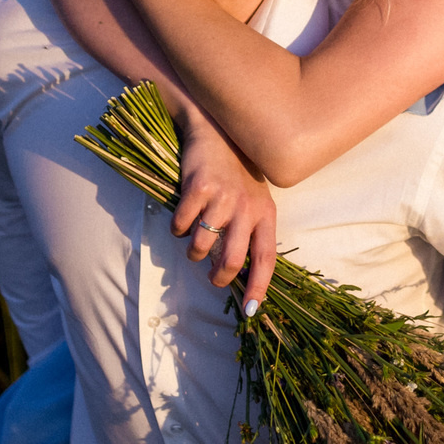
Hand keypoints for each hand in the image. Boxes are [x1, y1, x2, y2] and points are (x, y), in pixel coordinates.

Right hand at [170, 126, 276, 311]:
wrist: (217, 132)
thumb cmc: (237, 173)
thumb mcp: (255, 200)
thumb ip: (250, 231)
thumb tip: (239, 272)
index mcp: (265, 214)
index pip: (266, 259)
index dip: (257, 288)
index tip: (249, 311)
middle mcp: (247, 208)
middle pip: (231, 260)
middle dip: (217, 277)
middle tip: (211, 277)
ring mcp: (222, 198)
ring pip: (201, 246)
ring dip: (193, 251)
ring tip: (195, 239)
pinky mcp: (198, 188)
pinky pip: (181, 226)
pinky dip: (178, 229)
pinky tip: (183, 217)